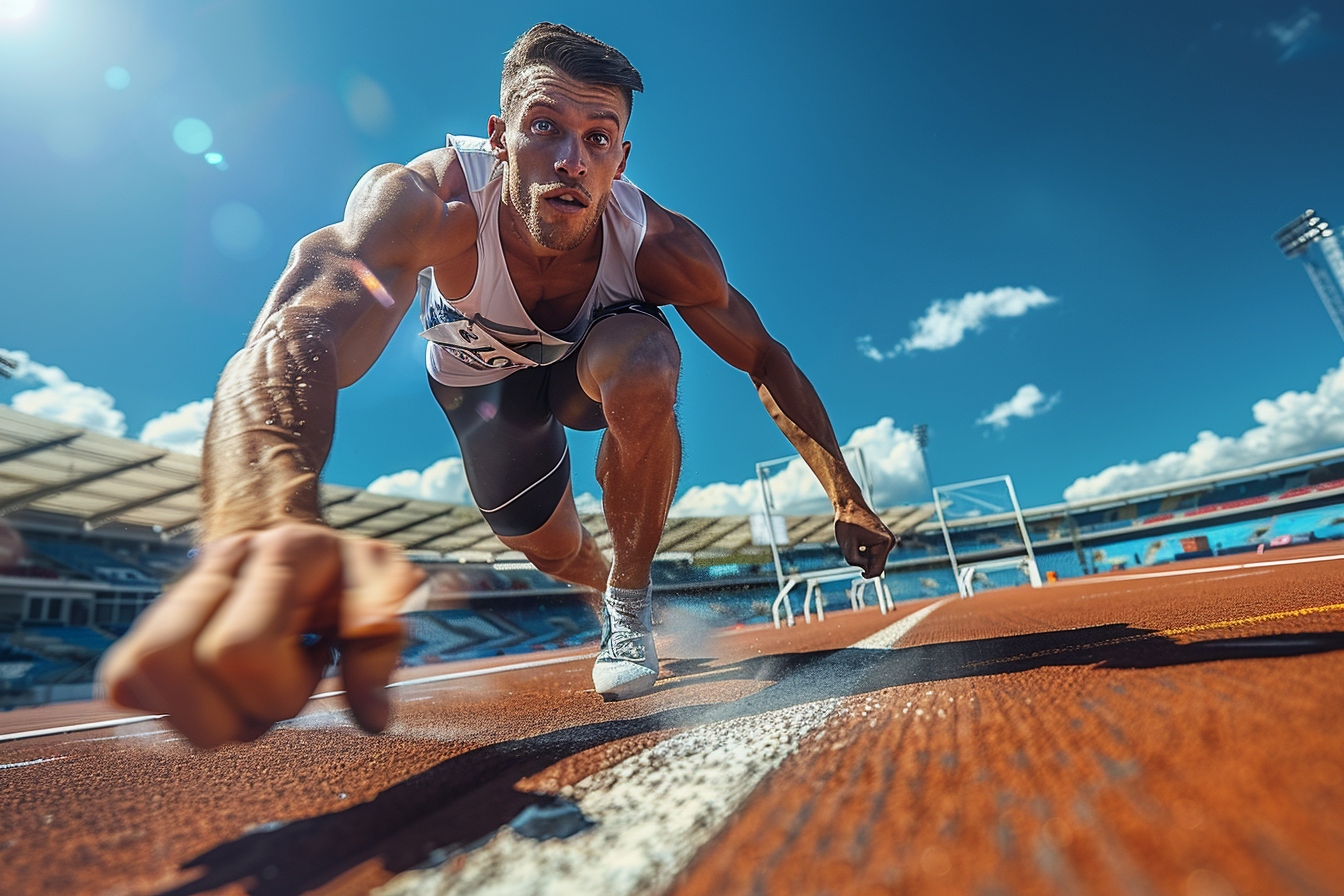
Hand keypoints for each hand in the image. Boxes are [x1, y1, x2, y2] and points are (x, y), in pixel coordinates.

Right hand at [98, 523, 424, 748]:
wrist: (288, 537)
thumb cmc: (342, 572)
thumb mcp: (384, 591)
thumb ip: (381, 649)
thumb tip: (373, 719)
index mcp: (283, 553)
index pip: (240, 650)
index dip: (284, 687)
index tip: (314, 660)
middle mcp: (217, 563)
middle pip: (175, 665)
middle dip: (242, 707)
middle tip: (280, 683)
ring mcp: (171, 594)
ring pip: (133, 678)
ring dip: (203, 715)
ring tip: (247, 691)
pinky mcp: (140, 632)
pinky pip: (122, 687)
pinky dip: (171, 708)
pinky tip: (215, 689)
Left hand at [834, 503, 896, 577]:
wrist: (849, 505)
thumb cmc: (848, 522)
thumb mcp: (846, 546)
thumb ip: (855, 562)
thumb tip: (865, 570)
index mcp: (884, 543)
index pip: (877, 570)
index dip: (867, 575)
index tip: (859, 574)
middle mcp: (890, 542)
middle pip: (876, 566)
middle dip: (863, 563)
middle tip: (853, 550)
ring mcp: (888, 541)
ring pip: (874, 560)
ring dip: (863, 557)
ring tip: (854, 543)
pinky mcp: (884, 540)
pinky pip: (874, 554)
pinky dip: (865, 552)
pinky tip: (858, 541)